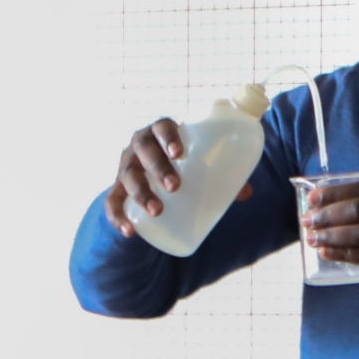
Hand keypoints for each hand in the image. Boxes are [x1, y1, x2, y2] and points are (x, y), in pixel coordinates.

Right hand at [102, 119, 252, 239]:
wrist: (157, 179)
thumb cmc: (185, 166)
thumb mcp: (202, 167)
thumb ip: (223, 177)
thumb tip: (247, 193)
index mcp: (161, 133)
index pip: (162, 127)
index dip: (168, 137)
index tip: (180, 153)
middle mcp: (140, 146)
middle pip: (143, 149)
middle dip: (157, 167)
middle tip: (175, 186)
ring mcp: (126, 167)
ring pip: (127, 175)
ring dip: (140, 192)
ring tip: (157, 210)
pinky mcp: (117, 190)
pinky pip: (111, 203)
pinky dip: (117, 217)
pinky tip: (129, 231)